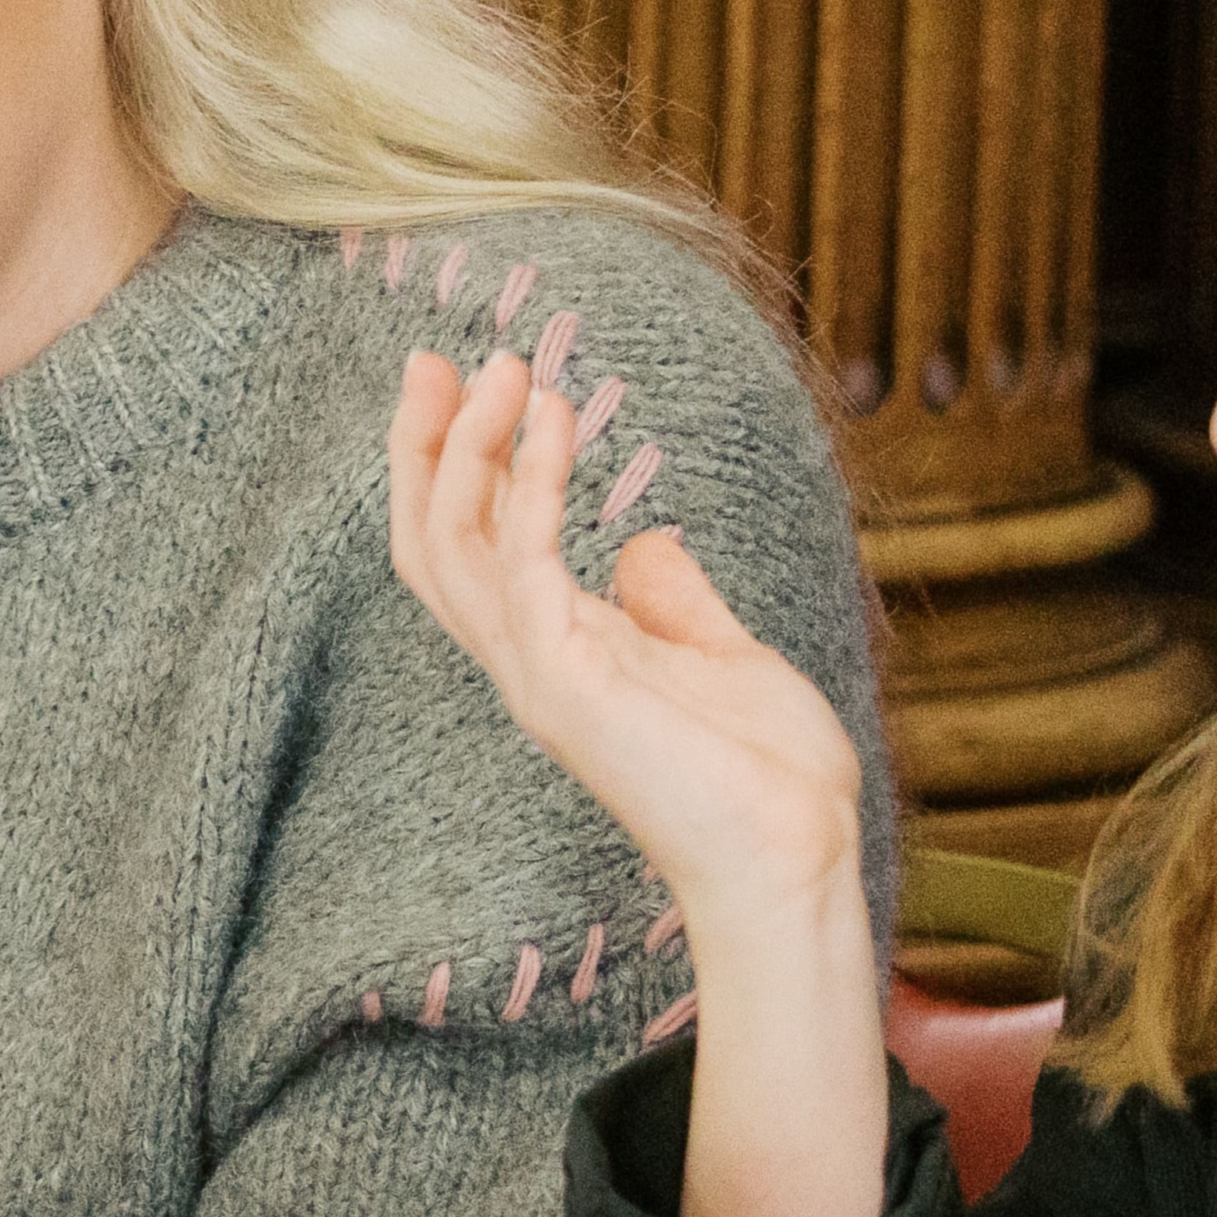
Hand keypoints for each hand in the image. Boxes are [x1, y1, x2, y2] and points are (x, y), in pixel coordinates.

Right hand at [383, 340, 893, 1216]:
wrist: (793, 857)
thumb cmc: (769, 779)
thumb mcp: (722, 657)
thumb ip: (672, 601)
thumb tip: (645, 543)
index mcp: (558, 655)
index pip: (468, 551)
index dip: (451, 468)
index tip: (464, 384)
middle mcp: (527, 663)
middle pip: (430, 542)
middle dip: (423, 448)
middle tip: (432, 359)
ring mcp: (537, 674)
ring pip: (452, 546)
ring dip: (466, 447)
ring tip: (503, 367)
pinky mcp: (565, 680)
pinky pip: (522, 564)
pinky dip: (527, 483)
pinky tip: (551, 418)